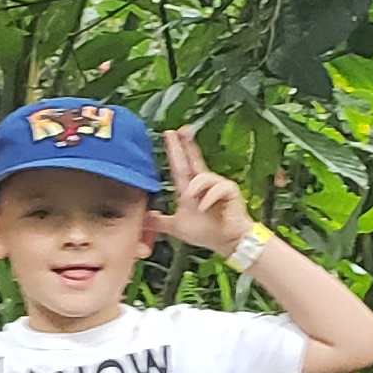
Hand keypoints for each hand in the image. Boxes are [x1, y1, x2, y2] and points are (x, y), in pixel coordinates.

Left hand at [154, 127, 253, 255]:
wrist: (227, 242)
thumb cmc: (206, 232)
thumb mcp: (177, 227)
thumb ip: (159, 222)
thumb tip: (142, 219)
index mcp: (190, 189)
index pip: (181, 165)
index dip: (175, 150)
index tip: (169, 134)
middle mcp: (204, 184)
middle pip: (193, 159)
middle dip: (187, 144)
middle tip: (181, 130)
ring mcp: (218, 186)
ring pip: (203, 176)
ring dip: (196, 186)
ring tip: (191, 199)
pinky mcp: (230, 192)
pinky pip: (218, 188)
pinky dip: (209, 198)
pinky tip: (204, 207)